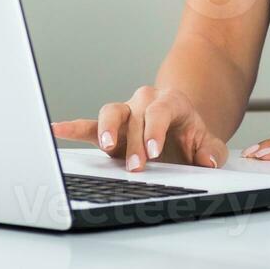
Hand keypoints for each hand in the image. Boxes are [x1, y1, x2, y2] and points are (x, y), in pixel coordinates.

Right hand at [51, 85, 227, 171]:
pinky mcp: (110, 128)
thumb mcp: (208, 143)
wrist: (179, 128)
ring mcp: (126, 113)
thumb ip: (212, 151)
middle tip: (136, 166)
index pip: (160, 111)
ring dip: (106, 129)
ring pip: (111, 112)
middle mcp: (145, 102)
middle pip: (135, 115)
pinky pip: (89, 125)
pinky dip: (73, 127)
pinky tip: (57, 130)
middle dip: (134, 141)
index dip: (154, 129)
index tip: (153, 151)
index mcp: (170, 102)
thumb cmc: (191, 136)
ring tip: (106, 146)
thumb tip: (208, 161)